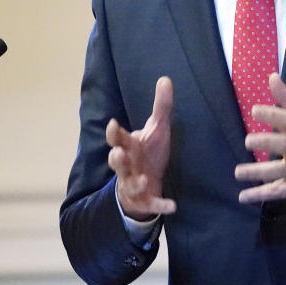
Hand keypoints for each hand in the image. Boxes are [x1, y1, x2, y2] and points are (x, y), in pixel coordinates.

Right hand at [106, 76, 176, 219]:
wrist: (147, 183)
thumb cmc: (149, 153)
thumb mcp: (157, 129)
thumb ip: (161, 106)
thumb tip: (165, 78)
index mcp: (129, 146)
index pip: (117, 138)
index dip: (114, 133)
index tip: (113, 124)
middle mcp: (128, 165)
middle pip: (117, 162)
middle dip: (117, 158)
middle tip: (118, 154)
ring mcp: (134, 184)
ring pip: (129, 184)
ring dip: (135, 182)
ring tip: (143, 180)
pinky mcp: (145, 200)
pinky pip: (152, 204)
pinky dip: (160, 205)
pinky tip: (172, 206)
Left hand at [234, 73, 285, 202]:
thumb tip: (271, 77)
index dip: (270, 114)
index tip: (255, 111)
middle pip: (280, 145)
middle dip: (263, 143)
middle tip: (248, 142)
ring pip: (276, 171)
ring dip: (256, 172)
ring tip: (238, 172)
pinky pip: (278, 192)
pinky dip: (260, 195)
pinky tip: (243, 196)